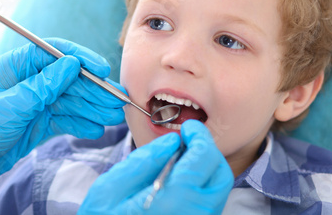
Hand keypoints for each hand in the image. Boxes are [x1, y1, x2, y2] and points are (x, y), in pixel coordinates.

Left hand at [0, 38, 124, 200]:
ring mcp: (35, 102)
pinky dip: (79, 124)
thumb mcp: (11, 105)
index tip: (102, 70)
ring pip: (70, 100)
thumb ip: (44, 85)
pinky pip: (64, 119)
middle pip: (69, 79)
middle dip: (94, 90)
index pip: (56, 53)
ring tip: (112, 116)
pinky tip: (94, 129)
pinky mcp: (38, 122)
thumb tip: (72, 64)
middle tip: (117, 101)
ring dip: (92, 108)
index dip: (82, 58)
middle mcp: (30, 81)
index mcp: (18, 66)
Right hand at [79, 120, 233, 213]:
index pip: (204, 158)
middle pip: (220, 176)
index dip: (199, 136)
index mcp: (174, 201)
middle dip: (208, 152)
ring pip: (217, 192)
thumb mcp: (112, 187)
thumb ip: (145, 161)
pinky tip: (180, 180)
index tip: (189, 127)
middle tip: (189, 140)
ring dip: (206, 170)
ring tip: (182, 159)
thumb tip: (172, 141)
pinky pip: (208, 205)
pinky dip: (201, 187)